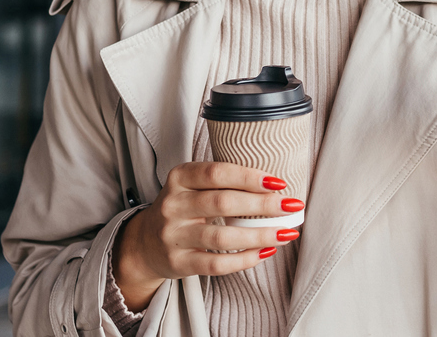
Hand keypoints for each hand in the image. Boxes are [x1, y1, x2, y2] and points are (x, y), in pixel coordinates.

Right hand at [112, 162, 303, 309]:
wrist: (145, 243)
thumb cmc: (182, 208)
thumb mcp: (192, 185)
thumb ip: (222, 181)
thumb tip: (274, 184)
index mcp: (179, 177)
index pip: (217, 173)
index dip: (249, 177)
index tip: (279, 183)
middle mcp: (173, 205)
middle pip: (223, 203)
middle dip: (263, 205)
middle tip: (292, 206)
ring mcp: (173, 235)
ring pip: (222, 237)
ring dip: (259, 235)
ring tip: (286, 233)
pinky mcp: (177, 262)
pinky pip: (216, 264)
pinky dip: (244, 260)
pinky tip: (265, 253)